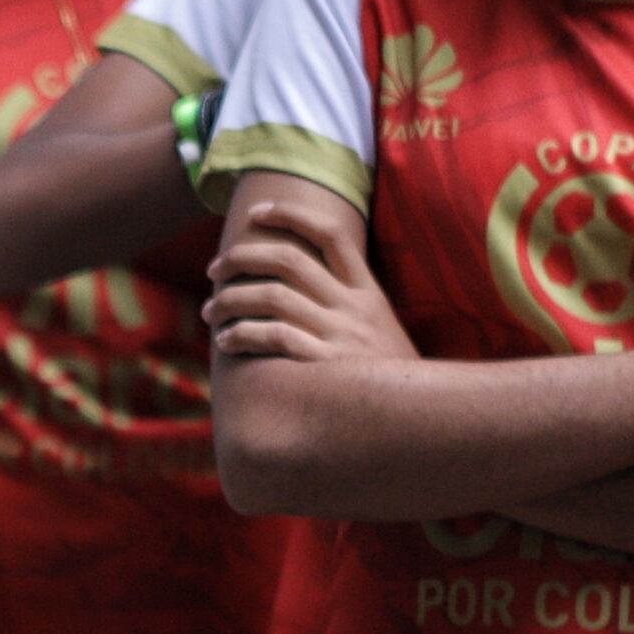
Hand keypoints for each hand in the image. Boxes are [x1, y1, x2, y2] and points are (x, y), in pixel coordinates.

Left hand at [205, 206, 417, 365]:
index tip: (256, 213)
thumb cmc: (389, 379)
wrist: (421, 420)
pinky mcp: (326, 367)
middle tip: (214, 269)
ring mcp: (340, 337)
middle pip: (288, 260)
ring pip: (273, 297)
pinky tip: (227, 341)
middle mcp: (353, 308)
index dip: (290, 215)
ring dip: (232, 300)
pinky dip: (243, 334)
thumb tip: (297, 286)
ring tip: (211, 312)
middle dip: (242, 258)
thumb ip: (348, 305)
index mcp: (367, 293)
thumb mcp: (380, 331)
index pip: (331, 234)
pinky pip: (275, 338)